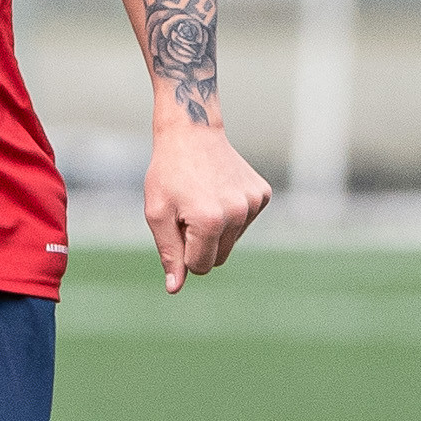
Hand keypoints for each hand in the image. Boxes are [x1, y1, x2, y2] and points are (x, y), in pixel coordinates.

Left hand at [141, 124, 271, 294]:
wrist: (191, 132)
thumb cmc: (168, 173)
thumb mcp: (157, 214)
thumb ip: (168, 253)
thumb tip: (175, 287)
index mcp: (210, 221)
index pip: (199, 267)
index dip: (183, 254)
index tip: (177, 228)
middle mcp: (237, 214)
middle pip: (218, 258)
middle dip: (200, 245)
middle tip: (187, 213)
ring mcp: (254, 203)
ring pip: (232, 241)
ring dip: (215, 230)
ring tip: (202, 199)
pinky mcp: (263, 194)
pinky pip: (244, 222)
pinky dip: (231, 214)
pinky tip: (219, 190)